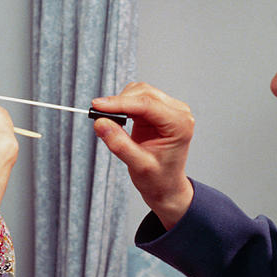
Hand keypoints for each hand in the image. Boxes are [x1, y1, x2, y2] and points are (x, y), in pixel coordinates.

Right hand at [91, 82, 194, 228]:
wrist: (166, 185)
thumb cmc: (159, 179)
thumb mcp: (138, 165)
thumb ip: (119, 144)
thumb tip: (100, 122)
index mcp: (179, 124)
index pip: (147, 104)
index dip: (120, 103)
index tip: (97, 106)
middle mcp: (178, 112)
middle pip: (143, 93)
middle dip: (119, 102)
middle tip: (98, 115)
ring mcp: (169, 109)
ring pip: (139, 91)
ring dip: (121, 102)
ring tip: (110, 122)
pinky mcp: (157, 110)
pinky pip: (136, 98)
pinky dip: (123, 105)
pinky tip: (118, 119)